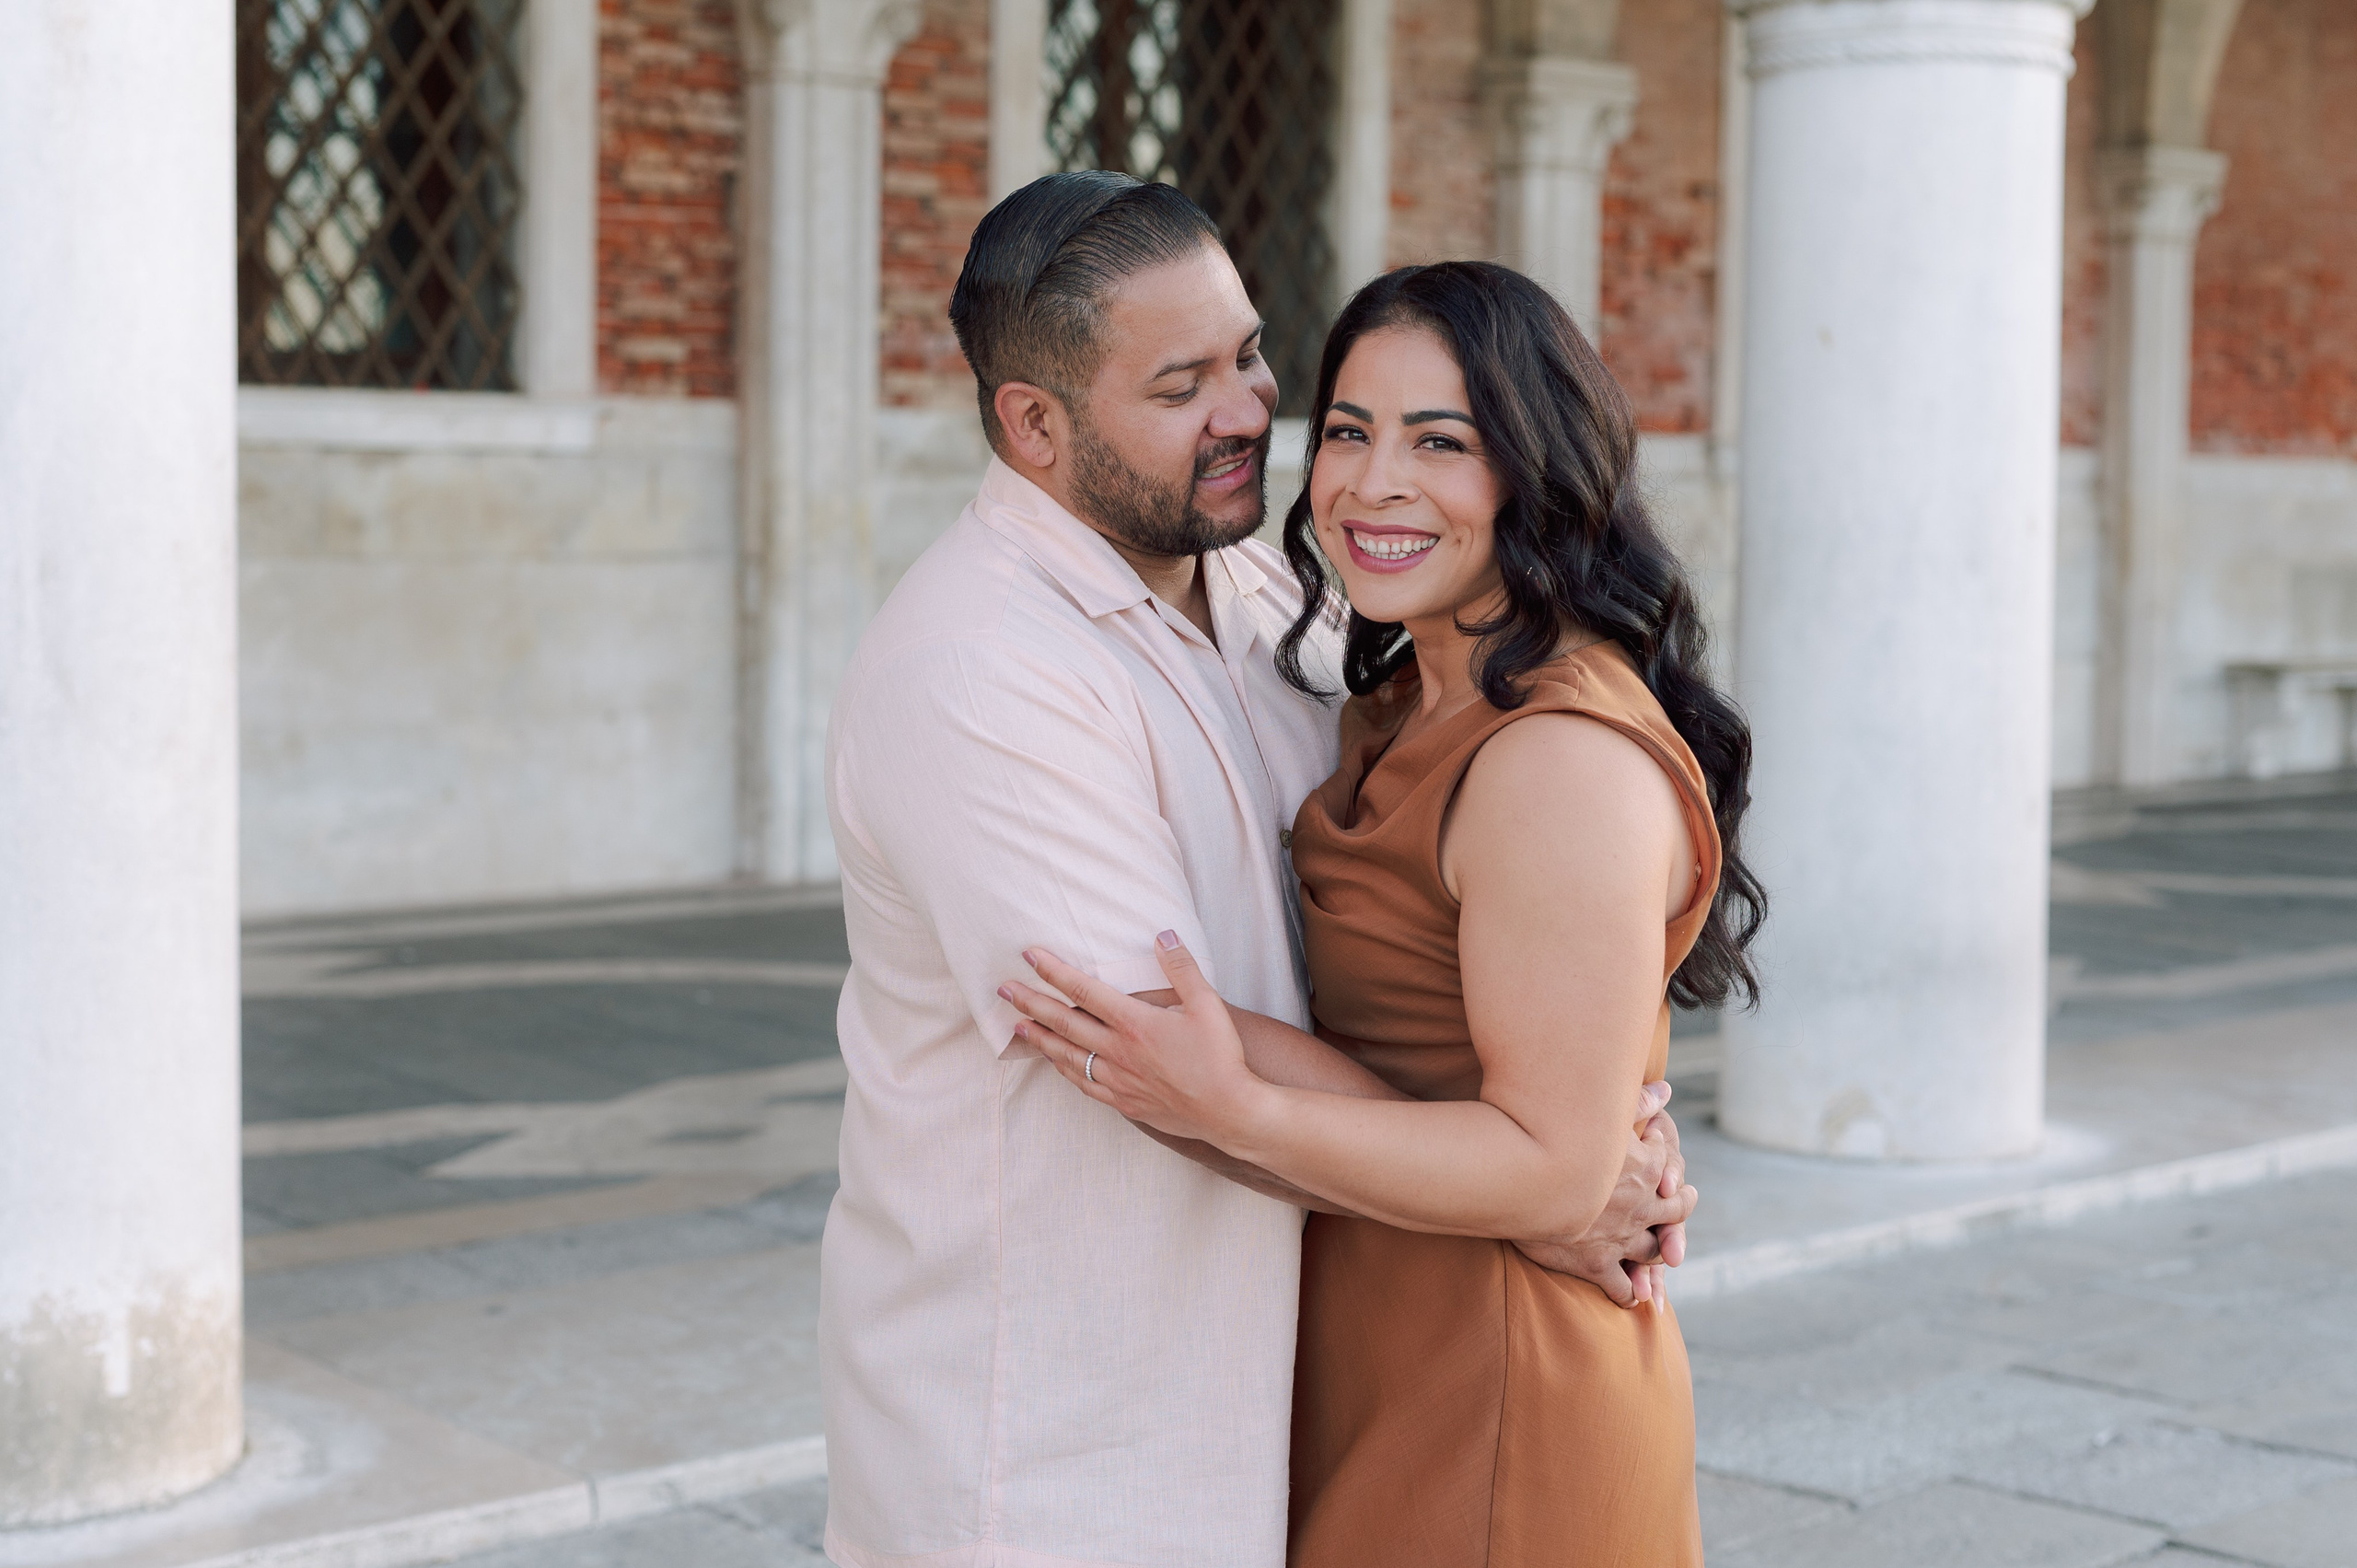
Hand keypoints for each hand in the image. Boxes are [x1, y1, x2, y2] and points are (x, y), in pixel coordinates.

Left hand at [999, 933, 1263, 1145]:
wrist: (1229, 1111)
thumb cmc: (1220, 1058)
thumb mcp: (1207, 1005)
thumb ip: (1182, 968)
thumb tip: (1163, 935)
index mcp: (1135, 1023)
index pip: (1084, 991)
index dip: (1054, 971)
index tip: (1030, 956)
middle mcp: (1118, 1051)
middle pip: (1063, 1023)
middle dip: (1030, 1004)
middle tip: (1004, 990)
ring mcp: (1117, 1079)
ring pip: (1066, 1056)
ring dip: (1039, 1039)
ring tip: (1018, 1026)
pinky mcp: (1123, 1102)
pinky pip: (1083, 1084)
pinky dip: (1063, 1070)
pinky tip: (1056, 1064)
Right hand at [1512, 1081, 1696, 1308]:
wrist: (1526, 1181)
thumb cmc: (1561, 1138)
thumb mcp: (1603, 1115)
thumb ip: (1637, 1102)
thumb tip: (1667, 1089)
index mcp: (1647, 1168)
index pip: (1667, 1164)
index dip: (1667, 1161)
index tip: (1665, 1162)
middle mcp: (1642, 1207)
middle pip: (1675, 1211)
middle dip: (1681, 1206)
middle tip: (1683, 1200)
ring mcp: (1622, 1239)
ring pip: (1654, 1252)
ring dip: (1662, 1252)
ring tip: (1668, 1253)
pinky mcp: (1597, 1265)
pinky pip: (1622, 1286)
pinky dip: (1630, 1292)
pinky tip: (1634, 1295)